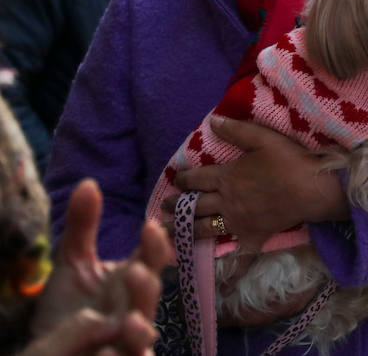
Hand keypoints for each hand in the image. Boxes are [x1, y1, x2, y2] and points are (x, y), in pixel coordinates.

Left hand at [28, 179, 169, 355]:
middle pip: (150, 294)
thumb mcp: (72, 264)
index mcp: (132, 277)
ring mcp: (131, 336)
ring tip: (128, 321)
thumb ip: (82, 226)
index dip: (154, 243)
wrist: (59, 351)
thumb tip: (89, 182)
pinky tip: (115, 350)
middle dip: (146, 284)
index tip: (149, 226)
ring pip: (144, 332)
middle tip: (137, 272)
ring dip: (140, 328)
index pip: (151, 256)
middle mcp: (136, 306)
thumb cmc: (71, 307)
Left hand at [167, 117, 348, 251]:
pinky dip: (231, 267)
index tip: (175, 180)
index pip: (196, 178)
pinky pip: (240, 254)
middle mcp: (226, 202)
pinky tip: (223, 278)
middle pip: (194, 205)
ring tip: (172, 234)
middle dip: (178, 206)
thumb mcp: (263, 138)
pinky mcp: (253, 236)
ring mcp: (237, 222)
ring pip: (205, 228)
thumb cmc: (289, 160)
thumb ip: (237, 130)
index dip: (183, 179)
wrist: (311, 188)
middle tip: (166, 208)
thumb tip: (212, 121)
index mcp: (226, 177)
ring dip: (185, 232)